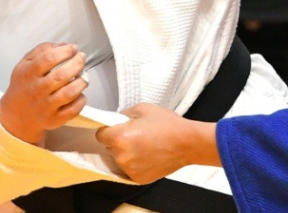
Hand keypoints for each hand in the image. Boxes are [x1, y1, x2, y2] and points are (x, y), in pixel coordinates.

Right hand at [0, 43, 86, 144]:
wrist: (15, 116)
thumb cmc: (24, 86)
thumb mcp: (24, 64)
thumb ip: (42, 50)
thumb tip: (62, 45)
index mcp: (28, 74)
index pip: (48, 59)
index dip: (65, 51)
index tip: (73, 48)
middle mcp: (37, 90)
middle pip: (61, 75)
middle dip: (77, 63)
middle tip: (82, 58)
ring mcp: (46, 106)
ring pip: (69, 93)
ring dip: (81, 82)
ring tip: (83, 76)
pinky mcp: (54, 119)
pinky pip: (73, 110)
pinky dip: (81, 100)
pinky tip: (79, 93)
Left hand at [95, 103, 219, 183]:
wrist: (187, 143)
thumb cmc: (169, 125)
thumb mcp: (144, 108)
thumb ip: (126, 113)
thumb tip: (118, 119)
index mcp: (120, 137)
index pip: (100, 135)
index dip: (108, 130)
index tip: (116, 129)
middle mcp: (122, 155)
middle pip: (109, 148)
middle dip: (119, 142)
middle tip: (136, 135)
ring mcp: (129, 169)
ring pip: (120, 160)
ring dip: (127, 154)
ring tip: (145, 146)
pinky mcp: (138, 178)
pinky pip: (130, 169)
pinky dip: (136, 164)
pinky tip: (149, 155)